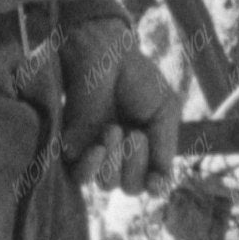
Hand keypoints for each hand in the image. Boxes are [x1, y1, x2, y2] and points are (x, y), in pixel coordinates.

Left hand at [60, 21, 179, 198]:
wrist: (105, 52)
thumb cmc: (137, 76)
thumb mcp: (165, 109)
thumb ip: (165, 146)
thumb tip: (159, 186)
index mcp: (146, 146)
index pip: (152, 181)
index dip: (156, 186)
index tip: (156, 181)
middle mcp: (122, 154)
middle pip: (131, 187)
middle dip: (137, 166)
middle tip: (135, 134)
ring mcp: (97, 152)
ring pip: (107, 185)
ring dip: (116, 162)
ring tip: (115, 129)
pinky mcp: (72, 147)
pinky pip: (81, 176)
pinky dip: (93, 167)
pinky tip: (98, 148)